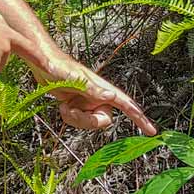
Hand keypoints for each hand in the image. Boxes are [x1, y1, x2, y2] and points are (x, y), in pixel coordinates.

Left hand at [29, 50, 156, 134]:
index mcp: (103, 88)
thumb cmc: (58, 66)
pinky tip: (62, 106)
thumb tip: (112, 97)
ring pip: (89, 123)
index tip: (151, 130)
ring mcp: (88, 102)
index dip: (139, 118)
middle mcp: (98, 96)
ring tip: (64, 106)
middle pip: (103, 121)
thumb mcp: (75, 79)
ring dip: (75, 119)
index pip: (126, 104)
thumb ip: (93, 89)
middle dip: (87, 121)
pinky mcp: (78, 106)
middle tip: (71, 111)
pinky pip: (78, 122)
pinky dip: (69, 118)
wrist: (42, 63)